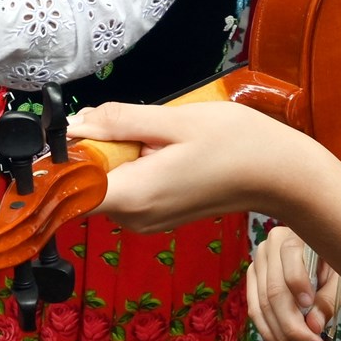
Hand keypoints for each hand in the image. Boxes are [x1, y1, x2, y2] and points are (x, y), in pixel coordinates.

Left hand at [67, 99, 317, 233]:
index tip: (69, 135)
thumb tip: (76, 124)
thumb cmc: (236, 143)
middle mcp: (134, 218)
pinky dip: (136, 166)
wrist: (280, 175)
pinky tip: (167, 152)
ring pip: (107, 182)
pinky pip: (127, 187)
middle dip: (99, 148)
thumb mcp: (175, 119)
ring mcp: (145, 221)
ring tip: (162, 139)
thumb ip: (120, 121)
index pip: (68, 190)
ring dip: (120, 154)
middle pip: (86, 181)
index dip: (60, 162)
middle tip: (140, 127)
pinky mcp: (156, 217)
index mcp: (134, 196)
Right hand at [246, 223, 340, 340]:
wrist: (332, 263)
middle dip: (293, 325)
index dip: (298, 283)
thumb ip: (330, 299)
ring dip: (283, 336)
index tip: (310, 306)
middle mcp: (269, 247)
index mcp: (294, 235)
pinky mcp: (254, 284)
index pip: (290, 257)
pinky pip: (256, 312)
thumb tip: (313, 325)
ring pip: (262, 307)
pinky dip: (272, 333)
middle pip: (273, 290)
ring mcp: (258, 266)